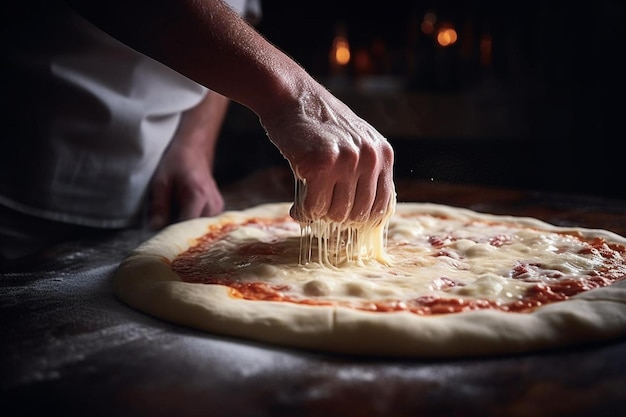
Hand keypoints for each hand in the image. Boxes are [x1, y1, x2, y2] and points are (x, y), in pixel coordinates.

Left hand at [149, 90, 228, 228]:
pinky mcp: (218, 209)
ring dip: (186, 228)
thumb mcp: (161, 181)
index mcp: (197, 195)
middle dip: (179, 233)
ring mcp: (218, 207)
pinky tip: (182, 217)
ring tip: (173, 220)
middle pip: (195, 230)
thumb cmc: (177, 162)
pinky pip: (204, 223)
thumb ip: (159, 206)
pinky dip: (193, 223)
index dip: (173, 235)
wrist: (195, 149)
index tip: (161, 240)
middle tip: (164, 232)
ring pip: (200, 228)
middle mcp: (212, 203)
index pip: (186, 225)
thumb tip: (155, 228)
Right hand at [262, 87, 395, 224]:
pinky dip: (304, 212)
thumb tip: (365, 220)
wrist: (291, 96)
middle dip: (338, 217)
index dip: (363, 220)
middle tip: (321, 210)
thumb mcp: (355, 141)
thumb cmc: (318, 123)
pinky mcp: (320, 164)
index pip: (383, 206)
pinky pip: (315, 207)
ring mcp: (346, 161)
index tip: (346, 222)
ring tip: (308, 205)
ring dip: (320, 215)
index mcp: (382, 153)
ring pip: (337, 214)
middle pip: (359, 215)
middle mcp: (369, 158)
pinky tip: (298, 206)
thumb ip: (365, 171)